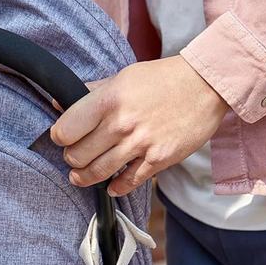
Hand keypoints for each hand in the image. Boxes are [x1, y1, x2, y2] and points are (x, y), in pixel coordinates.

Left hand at [50, 55, 227, 195]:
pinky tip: (111, 186)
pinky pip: (129, 182)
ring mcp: (141, 143)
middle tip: (74, 157)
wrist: (206, 84)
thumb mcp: (123, 77)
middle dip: (71, 159)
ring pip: (98, 172)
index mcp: (109, 100)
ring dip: (85, 177)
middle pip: (78, 155)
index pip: (65, 130)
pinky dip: (116, 187)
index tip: (63, 138)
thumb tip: (59, 101)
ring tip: (80, 176)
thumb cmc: (161, 79)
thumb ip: (91, 92)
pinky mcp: (159, 159)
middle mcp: (121, 123)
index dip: (59, 137)